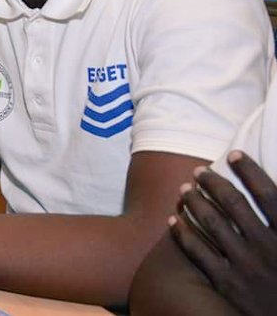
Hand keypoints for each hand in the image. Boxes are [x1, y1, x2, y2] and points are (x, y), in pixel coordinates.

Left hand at [171, 151, 276, 315]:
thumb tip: (273, 195)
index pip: (268, 194)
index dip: (250, 171)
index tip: (234, 154)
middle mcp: (267, 248)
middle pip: (235, 205)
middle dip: (214, 183)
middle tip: (199, 171)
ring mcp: (246, 267)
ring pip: (212, 224)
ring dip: (195, 202)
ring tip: (184, 189)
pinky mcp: (227, 284)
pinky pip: (199, 253)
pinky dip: (184, 233)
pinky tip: (174, 218)